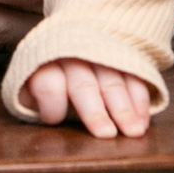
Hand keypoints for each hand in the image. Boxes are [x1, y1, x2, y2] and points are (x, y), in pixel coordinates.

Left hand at [23, 57, 153, 137]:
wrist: (70, 38)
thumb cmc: (50, 76)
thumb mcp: (31, 87)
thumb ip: (34, 101)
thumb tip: (41, 118)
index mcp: (45, 64)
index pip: (48, 84)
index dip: (52, 105)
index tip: (55, 120)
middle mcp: (74, 56)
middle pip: (83, 84)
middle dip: (95, 111)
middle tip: (105, 134)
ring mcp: (101, 55)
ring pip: (113, 81)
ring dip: (125, 108)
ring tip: (132, 132)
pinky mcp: (123, 57)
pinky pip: (134, 77)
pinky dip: (140, 100)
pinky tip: (142, 121)